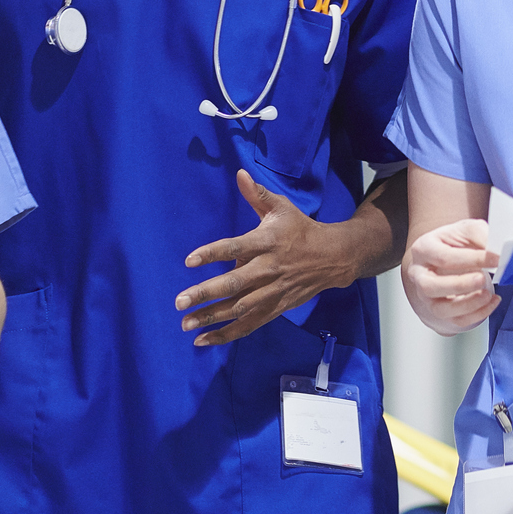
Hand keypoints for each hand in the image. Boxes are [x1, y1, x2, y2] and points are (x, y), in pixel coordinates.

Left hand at [173, 171, 363, 346]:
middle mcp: (268, 269)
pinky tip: (205, 340)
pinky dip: (228, 334)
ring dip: (212, 318)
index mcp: (267, 242)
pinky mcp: (276, 308)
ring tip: (186, 324)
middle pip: (234, 284)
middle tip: (179, 301)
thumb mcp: (282, 208)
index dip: (212, 254)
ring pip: (240, 309)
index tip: (189, 260)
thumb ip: (257, 194)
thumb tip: (239, 173)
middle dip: (206, 294)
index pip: (236, 247)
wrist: (333, 257)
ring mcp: (272, 292)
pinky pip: (250, 324)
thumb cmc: (301, 229)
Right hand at [400, 218, 498, 335]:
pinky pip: (456, 320)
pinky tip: (492, 302)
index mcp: (423, 250)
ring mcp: (428, 297)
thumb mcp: (466, 230)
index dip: (472, 259)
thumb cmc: (455, 243)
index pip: (444, 257)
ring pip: (441, 309)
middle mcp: (419, 275)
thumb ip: (481, 235)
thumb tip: (498, 249)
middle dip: (459, 285)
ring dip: (467, 304)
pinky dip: (477, 314)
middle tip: (483, 278)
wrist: (449, 257)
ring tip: (488, 294)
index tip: (496, 258)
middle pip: (430, 286)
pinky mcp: (441, 312)